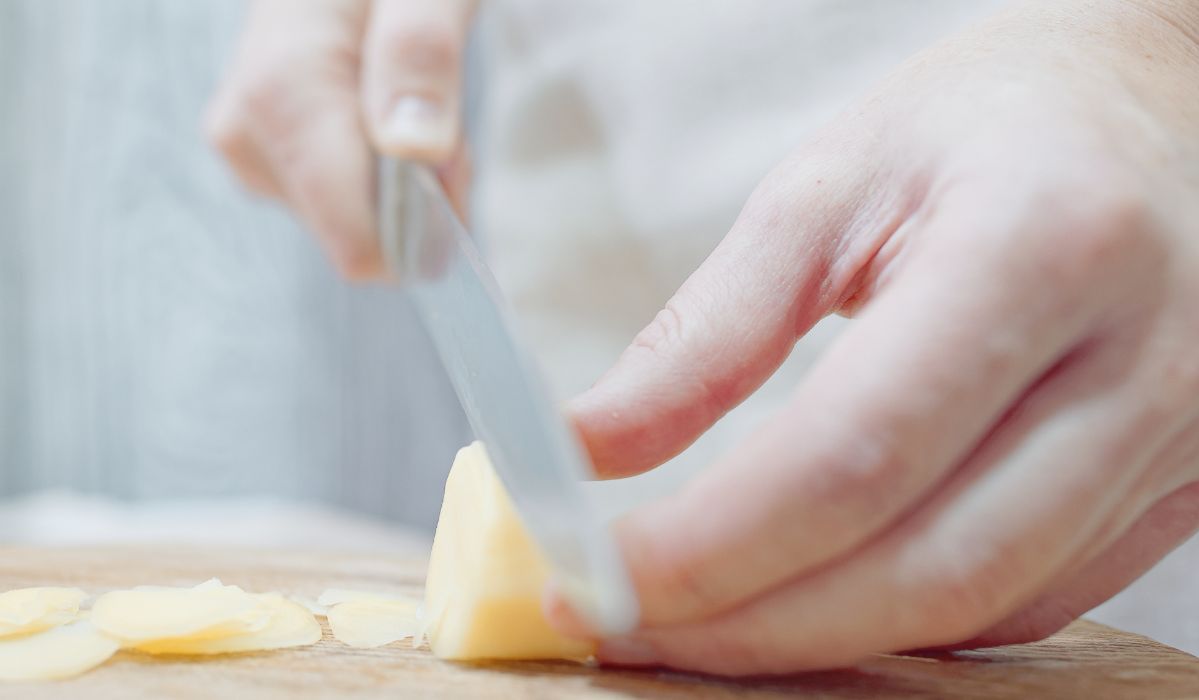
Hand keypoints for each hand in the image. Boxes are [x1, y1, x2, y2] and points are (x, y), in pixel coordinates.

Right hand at [205, 0, 472, 278]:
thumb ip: (420, 52)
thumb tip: (414, 146)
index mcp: (281, 91)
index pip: (355, 241)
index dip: (425, 226)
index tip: (455, 166)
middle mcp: (248, 131)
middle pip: (361, 233)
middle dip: (421, 192)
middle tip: (440, 108)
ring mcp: (249, 149)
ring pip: (355, 222)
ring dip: (407, 180)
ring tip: (412, 95)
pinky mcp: (263, 157)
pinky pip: (342, 201)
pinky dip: (384, 172)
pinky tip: (383, 111)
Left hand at [559, 0, 1198, 674]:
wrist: (1160, 101)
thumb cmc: (989, 122)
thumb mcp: (831, 183)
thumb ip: (708, 331)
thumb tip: (587, 446)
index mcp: (1039, 248)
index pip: (853, 455)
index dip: (710, 546)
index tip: (598, 582)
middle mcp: (1140, 362)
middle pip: (926, 569)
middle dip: (753, 628)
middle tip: (629, 629)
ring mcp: (1182, 438)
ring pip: (983, 605)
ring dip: (822, 639)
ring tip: (703, 618)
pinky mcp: (1186, 485)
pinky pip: (1035, 599)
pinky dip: (909, 616)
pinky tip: (825, 589)